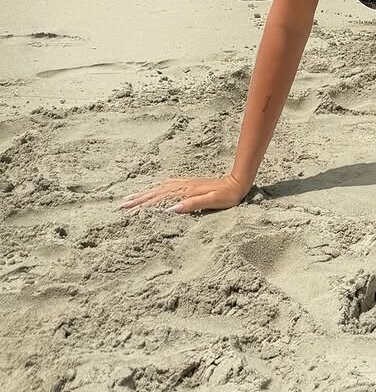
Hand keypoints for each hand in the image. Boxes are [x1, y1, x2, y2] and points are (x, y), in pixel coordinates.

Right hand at [117, 173, 249, 214]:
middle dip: (138, 199)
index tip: (128, 209)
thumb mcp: (211, 201)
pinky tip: (152, 190)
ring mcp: (185, 184)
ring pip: (159, 188)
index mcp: (185, 191)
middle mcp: (183, 185)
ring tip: (130, 198)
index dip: (143, 204)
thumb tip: (171, 209)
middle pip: (156, 193)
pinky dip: (156, 188)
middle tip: (121, 205)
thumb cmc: (226, 196)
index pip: (159, 198)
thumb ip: (193, 204)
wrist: (237, 183)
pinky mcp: (188, 184)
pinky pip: (167, 186)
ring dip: (144, 193)